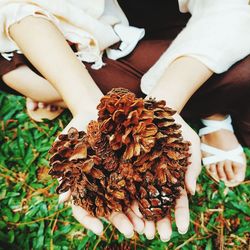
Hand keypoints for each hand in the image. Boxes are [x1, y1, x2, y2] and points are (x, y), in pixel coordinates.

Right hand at [56, 115, 144, 236]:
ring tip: (147, 224)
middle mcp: (102, 183)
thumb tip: (61, 201)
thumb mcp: (67, 148)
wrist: (94, 111)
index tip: (100, 230)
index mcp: (85, 183)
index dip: (90, 220)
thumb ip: (64, 172)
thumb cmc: (76, 129)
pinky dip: (146, 190)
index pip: (85, 208)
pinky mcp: (130, 163)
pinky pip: (139, 179)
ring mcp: (117, 174)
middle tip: (132, 231)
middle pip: (110, 207)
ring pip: (127, 198)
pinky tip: (156, 199)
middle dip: (121, 220)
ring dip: (137, 212)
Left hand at [132, 113, 200, 240]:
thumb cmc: (176, 128)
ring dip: (142, 216)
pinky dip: (127, 198)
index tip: (182, 228)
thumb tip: (192, 190)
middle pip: (158, 203)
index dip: (180, 213)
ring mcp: (141, 173)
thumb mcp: (190, 144)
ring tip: (143, 231)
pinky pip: (126, 183)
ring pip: (141, 198)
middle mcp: (156, 178)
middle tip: (159, 236)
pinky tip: (127, 212)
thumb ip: (192, 166)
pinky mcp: (126, 165)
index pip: (178, 199)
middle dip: (160, 220)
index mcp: (172, 176)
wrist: (156, 110)